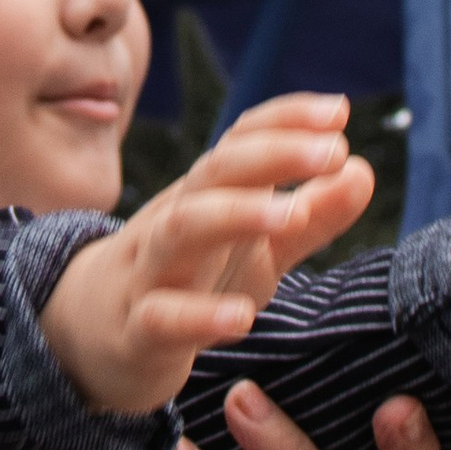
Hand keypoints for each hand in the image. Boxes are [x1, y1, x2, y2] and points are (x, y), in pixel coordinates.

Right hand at [44, 98, 372, 410]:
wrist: (89, 337)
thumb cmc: (185, 281)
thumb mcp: (255, 251)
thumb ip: (310, 217)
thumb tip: (362, 169)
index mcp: (206, 196)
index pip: (240, 142)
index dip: (285, 121)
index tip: (338, 112)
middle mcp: (175, 221)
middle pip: (214, 173)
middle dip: (272, 154)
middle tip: (331, 150)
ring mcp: (151, 273)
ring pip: (182, 230)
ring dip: (236, 214)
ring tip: (292, 214)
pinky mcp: (136, 331)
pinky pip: (161, 317)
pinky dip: (199, 316)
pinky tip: (242, 318)